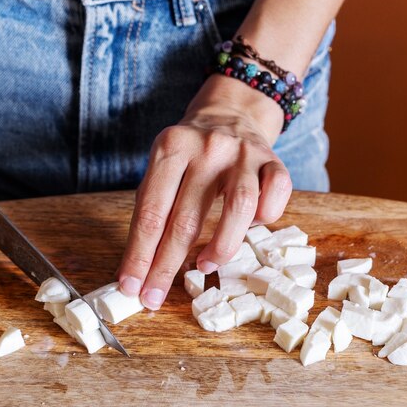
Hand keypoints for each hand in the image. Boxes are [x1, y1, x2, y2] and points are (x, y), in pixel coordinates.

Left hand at [117, 74, 292, 309]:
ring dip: (221, 247)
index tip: (131, 286)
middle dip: (167, 265)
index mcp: (170, 148)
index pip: (150, 212)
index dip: (140, 254)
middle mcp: (207, 148)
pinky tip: (251, 226)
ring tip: (205, 266)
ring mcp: (243, 153)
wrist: (231, 111)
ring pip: (239, 207)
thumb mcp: (163, 166)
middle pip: (186, 217)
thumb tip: (138, 268)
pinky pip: (276, 195)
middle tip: (155, 295)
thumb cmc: (191, 152)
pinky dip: (265, 217)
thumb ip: (152, 208)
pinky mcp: (274, 160)